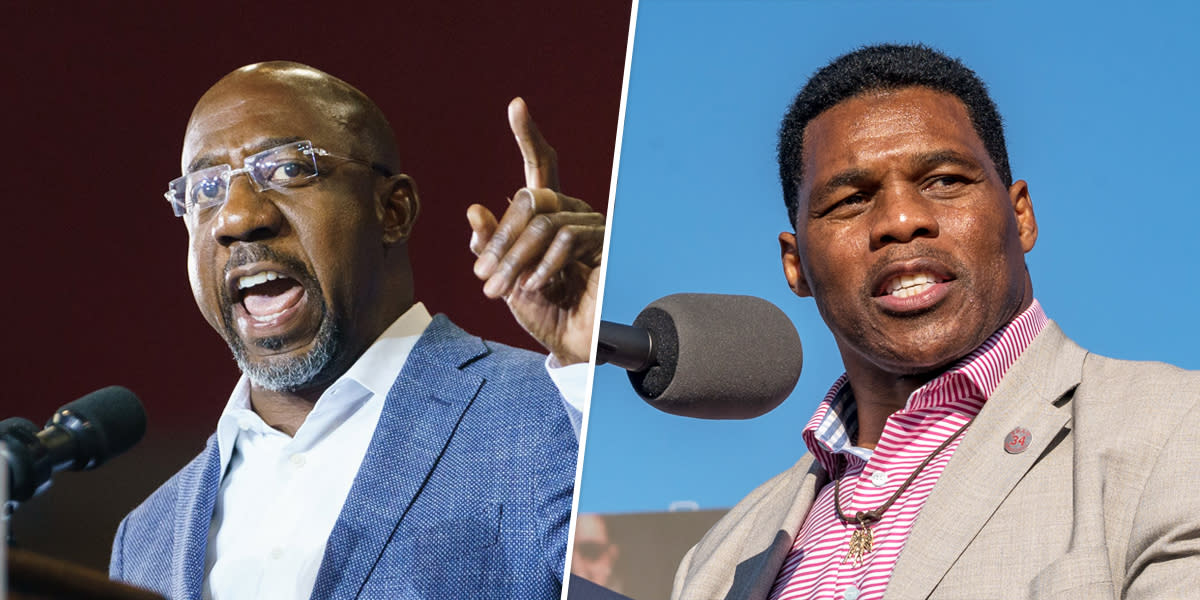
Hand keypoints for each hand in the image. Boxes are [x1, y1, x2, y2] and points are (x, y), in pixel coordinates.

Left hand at [468, 98, 604, 365]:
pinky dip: (543, 264)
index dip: (529, 136)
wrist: (573, 345)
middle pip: (530, 197)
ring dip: (515, 258)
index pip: (540, 168)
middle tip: (484, 276)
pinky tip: (537, 286)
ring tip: (502, 288)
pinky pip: (565, 238)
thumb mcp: (505, 279)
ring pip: (542, 221)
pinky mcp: (604, 244)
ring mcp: (590, 226)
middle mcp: (570, 212)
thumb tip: (475, 210)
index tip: (516, 106)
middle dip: (501, 238)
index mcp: (546, 215)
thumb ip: (491, 246)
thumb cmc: (545, 312)